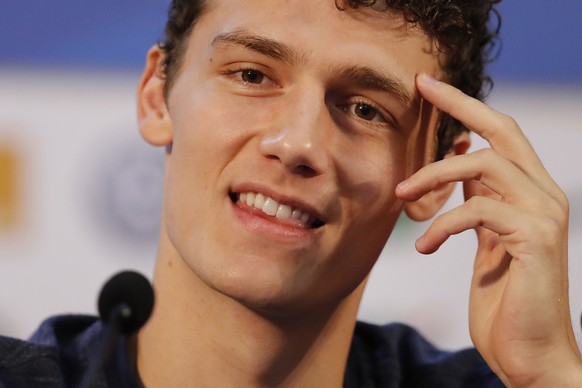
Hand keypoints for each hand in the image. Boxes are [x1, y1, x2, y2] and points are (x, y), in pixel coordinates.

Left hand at [396, 73, 581, 385]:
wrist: (530, 353)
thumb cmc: (505, 300)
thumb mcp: (487, 244)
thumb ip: (481, 207)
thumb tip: (461, 174)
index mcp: (530, 194)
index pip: (500, 134)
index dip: (465, 107)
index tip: (428, 87)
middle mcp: (543, 195)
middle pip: (503, 129)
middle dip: (459, 104)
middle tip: (420, 89)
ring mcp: (543, 215)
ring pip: (485, 165)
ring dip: (433, 175)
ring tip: (401, 195)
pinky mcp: (535, 239)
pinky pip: (478, 211)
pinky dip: (442, 225)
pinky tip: (425, 247)